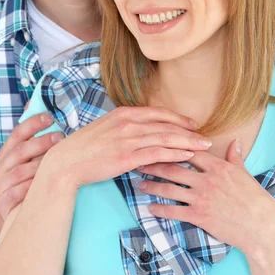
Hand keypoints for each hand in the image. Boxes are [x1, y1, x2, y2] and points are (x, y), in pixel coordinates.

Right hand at [0, 112, 64, 219]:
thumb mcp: (28, 160)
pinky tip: (46, 184)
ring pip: (21, 172)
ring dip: (40, 166)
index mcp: (7, 154)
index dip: (32, 123)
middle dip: (41, 142)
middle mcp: (1, 168)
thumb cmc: (27, 182)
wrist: (15, 215)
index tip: (49, 116)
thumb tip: (35, 105)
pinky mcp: (4, 203)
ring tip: (58, 161)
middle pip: (20, 151)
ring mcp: (0, 185)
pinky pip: (19, 193)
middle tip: (60, 137)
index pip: (17, 133)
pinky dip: (32, 188)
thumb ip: (34, 138)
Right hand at [40, 106, 211, 188]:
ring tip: (204, 147)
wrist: (67, 161)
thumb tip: (142, 129)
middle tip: (207, 138)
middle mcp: (128, 123)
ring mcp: (127, 139)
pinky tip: (187, 156)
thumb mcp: (106, 128)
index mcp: (123, 114)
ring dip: (188, 143)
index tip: (193, 124)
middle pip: (166, 125)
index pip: (158, 113)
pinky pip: (156, 154)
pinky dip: (174, 154)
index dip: (178, 118)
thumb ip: (125, 126)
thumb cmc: (85, 147)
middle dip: (189, 132)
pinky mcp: (126, 157)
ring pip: (165, 138)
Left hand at [138, 139, 274, 257]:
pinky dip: (160, 210)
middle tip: (140, 162)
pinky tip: (150, 208)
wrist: (261, 227)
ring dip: (153, 186)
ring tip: (140, 184)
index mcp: (218, 166)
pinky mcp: (199, 216)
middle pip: (174, 168)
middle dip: (155, 164)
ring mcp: (201, 198)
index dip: (172, 148)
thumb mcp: (245, 174)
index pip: (189, 152)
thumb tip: (234, 141)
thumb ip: (235, 157)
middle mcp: (206, 180)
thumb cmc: (256, 200)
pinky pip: (174, 211)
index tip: (159, 145)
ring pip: (170, 189)